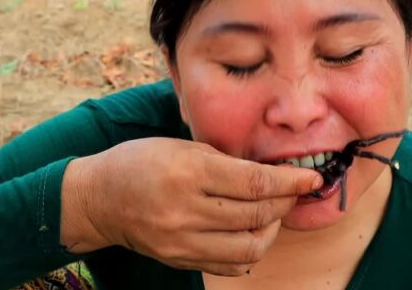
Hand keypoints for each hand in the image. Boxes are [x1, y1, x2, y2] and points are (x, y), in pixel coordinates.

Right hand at [61, 138, 321, 275]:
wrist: (99, 198)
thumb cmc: (140, 162)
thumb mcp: (182, 146)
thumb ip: (226, 161)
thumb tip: (270, 172)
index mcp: (189, 173)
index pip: (255, 183)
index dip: (290, 181)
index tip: (312, 179)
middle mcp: (186, 211)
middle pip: (257, 215)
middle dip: (285, 202)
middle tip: (293, 191)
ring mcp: (182, 242)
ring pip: (249, 247)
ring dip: (271, 229)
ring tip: (272, 213)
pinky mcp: (179, 260)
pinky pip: (231, 265)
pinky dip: (250, 251)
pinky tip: (251, 232)